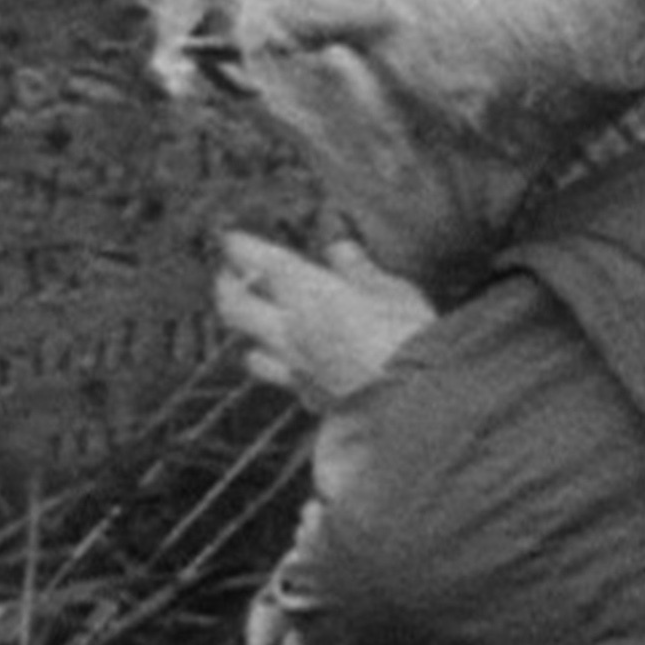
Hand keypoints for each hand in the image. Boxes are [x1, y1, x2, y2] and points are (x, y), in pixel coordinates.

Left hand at [215, 231, 436, 409]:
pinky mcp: (308, 397)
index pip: (261, 263)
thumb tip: (339, 249)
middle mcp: (291, 330)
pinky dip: (275, 364)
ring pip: (250, 347)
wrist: (418, 406)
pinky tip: (284, 359)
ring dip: (246, 330)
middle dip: (226, 287)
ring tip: (251, 317)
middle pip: (236, 307)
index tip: (231, 238)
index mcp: (310, 293)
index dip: (240, 247)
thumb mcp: (394, 292)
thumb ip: (361, 271)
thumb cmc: (412, 338)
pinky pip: (279, 377)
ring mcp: (295, 367)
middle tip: (227, 275)